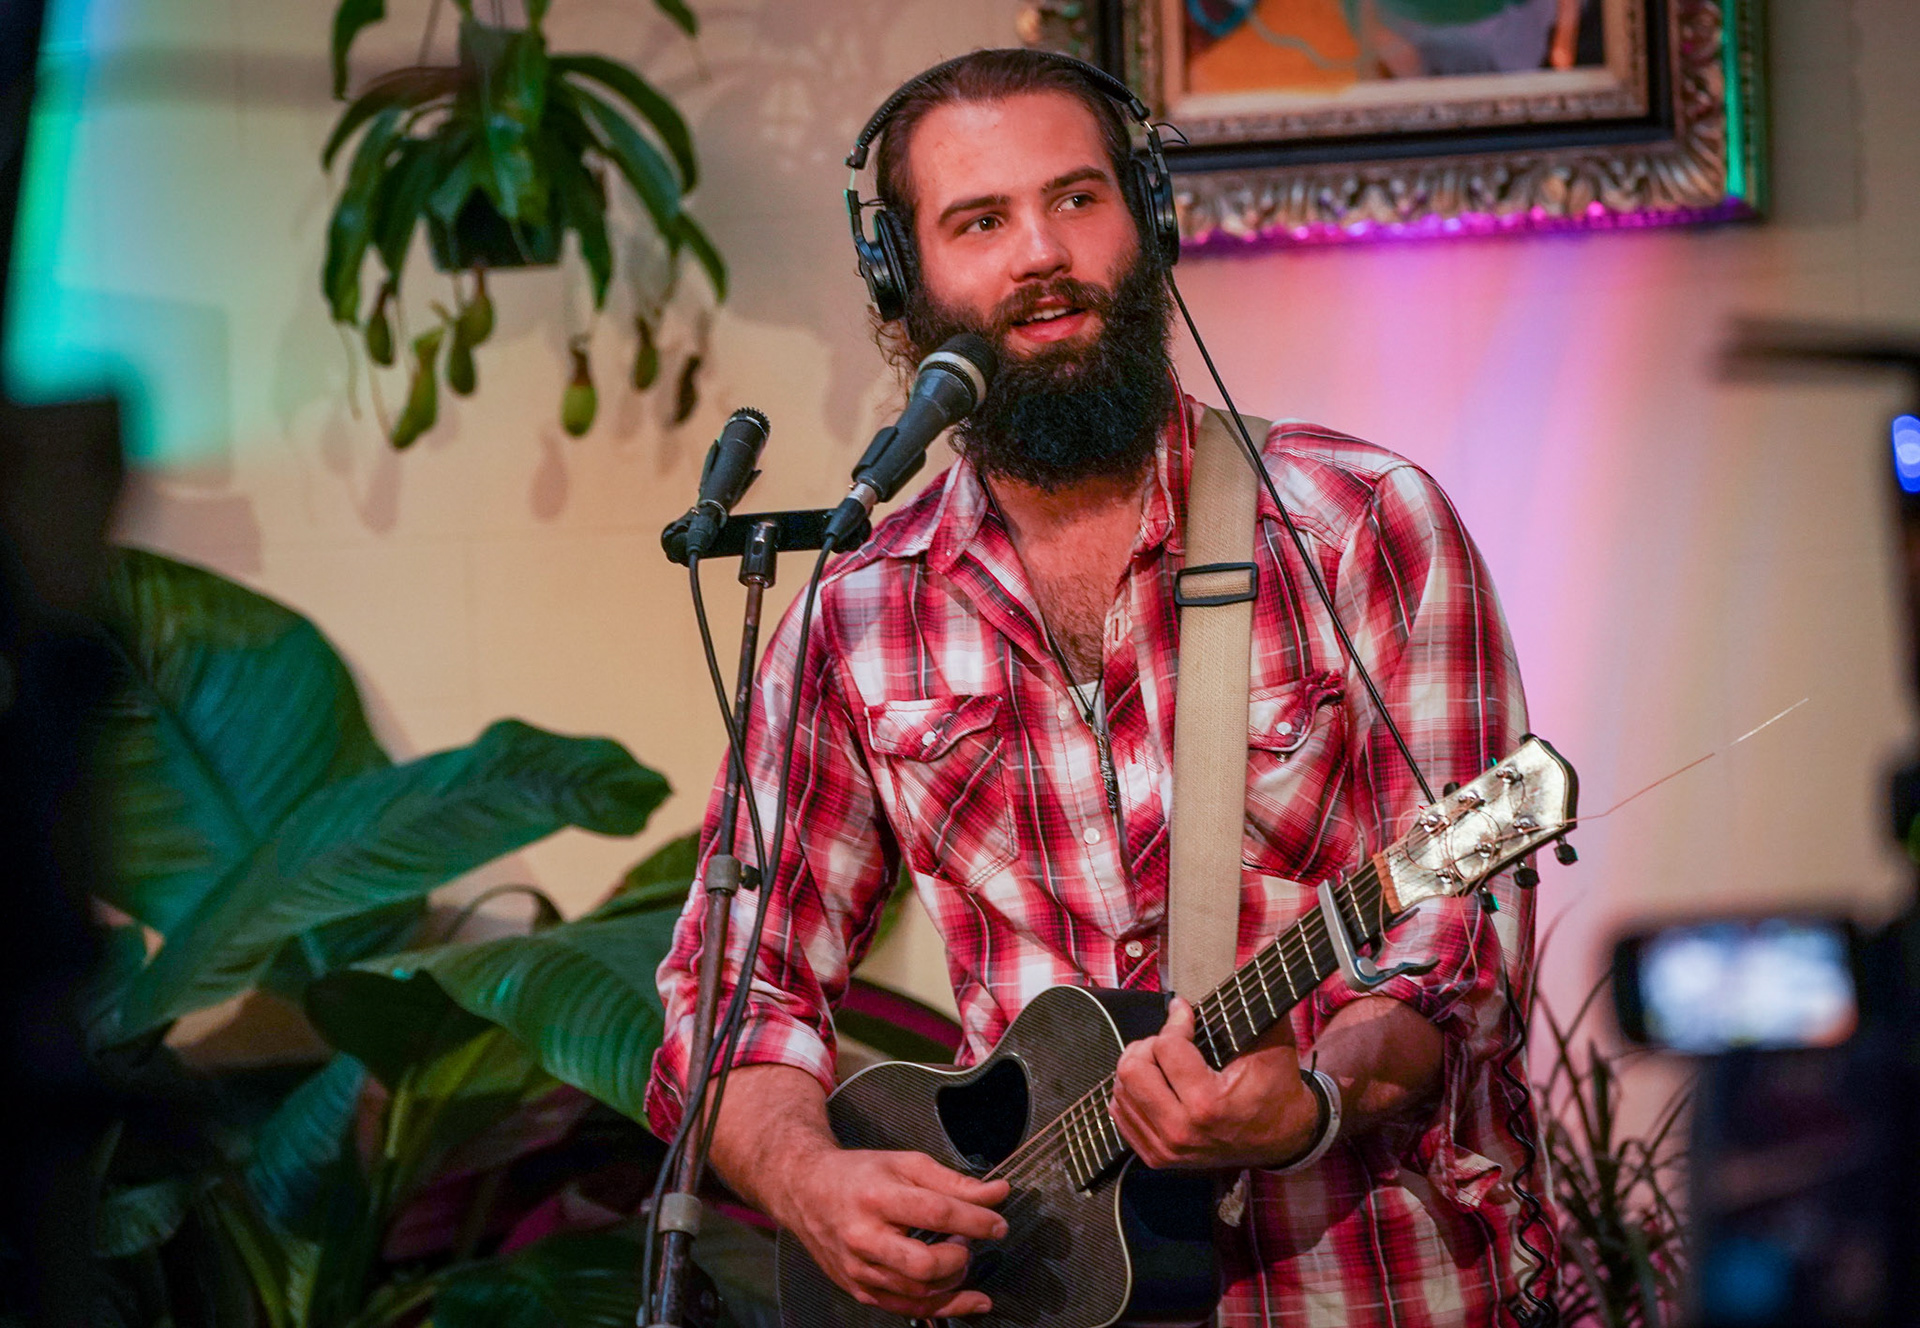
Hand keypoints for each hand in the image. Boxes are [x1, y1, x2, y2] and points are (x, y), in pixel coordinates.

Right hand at [777, 1146, 1010, 1317]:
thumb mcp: (906, 1164)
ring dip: (953, 1281)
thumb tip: (996, 1194)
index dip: (975, 1220)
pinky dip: (942, 1307)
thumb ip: (953, 1182)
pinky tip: (968, 1299)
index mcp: (877, 1198)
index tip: (998, 1224)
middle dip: (959, 1258)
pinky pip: (906, 1308)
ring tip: (960, 1257)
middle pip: (924, 1264)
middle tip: (970, 1243)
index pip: (935, 1213)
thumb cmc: (858, 1175)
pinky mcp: (858, 1289)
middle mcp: (864, 1238)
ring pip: (918, 1292)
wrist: (805, 1191)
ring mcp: (859, 1269)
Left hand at [1110, 997, 1322, 1169]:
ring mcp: (1165, 1149)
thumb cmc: (1277, 1085)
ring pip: (1120, 1088)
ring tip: (1166, 1059)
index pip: (1166, 1046)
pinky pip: (1120, 1111)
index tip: (1188, 1013)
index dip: (1177, 1020)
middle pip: (1131, 1069)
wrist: (1283, 1138)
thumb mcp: (1273, 1041)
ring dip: (1140, 1064)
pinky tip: (1157, 1081)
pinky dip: (1132, 1089)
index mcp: (1208, 1104)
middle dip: (1150, 1044)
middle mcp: (1180, 1132)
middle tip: (1171, 1038)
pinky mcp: (1156, 1157)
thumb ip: (1255, 998)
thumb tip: (1256, 946)